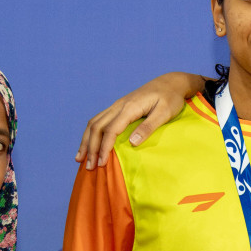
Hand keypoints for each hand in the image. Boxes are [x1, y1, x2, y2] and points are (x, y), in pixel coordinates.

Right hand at [74, 72, 202, 169]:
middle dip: (90, 148)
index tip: (101, 163)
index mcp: (129, 108)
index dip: (104, 148)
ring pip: (94, 123)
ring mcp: (116, 105)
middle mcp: (118, 105)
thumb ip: (148, 127)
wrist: (170, 82)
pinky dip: (91, 134)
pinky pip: (99, 120)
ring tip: (80, 159)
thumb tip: (132, 143)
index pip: (111, 130)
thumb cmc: (170, 99)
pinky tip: (88, 144)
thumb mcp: (164, 113)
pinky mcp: (118, 107)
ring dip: (86, 141)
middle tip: (88, 167)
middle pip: (97, 127)